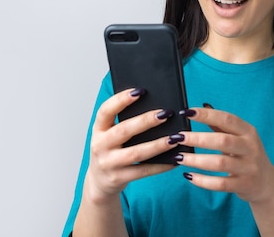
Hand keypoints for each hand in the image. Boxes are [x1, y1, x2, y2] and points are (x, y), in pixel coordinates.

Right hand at [83, 88, 177, 202]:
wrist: (99, 182)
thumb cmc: (110, 151)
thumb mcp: (109, 135)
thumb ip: (124, 121)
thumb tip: (154, 106)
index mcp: (98, 129)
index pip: (106, 110)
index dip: (121, 100)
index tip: (140, 91)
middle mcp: (100, 145)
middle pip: (124, 130)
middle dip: (146, 121)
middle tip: (166, 113)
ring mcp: (109, 163)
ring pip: (136, 153)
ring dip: (157, 145)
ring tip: (175, 138)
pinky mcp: (119, 178)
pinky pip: (143, 171)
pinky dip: (161, 165)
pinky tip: (175, 159)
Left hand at [175, 105, 273, 203]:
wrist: (266, 183)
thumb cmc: (247, 155)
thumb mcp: (239, 137)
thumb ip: (221, 124)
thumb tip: (203, 106)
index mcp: (248, 132)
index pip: (227, 119)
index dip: (206, 115)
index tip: (186, 112)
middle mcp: (250, 148)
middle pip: (222, 141)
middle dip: (198, 138)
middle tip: (178, 137)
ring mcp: (248, 167)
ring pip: (220, 163)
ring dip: (196, 160)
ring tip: (179, 157)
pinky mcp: (243, 185)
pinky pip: (220, 184)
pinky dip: (203, 180)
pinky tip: (188, 176)